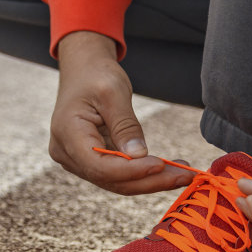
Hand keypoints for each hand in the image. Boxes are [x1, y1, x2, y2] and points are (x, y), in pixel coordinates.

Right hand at [47, 31, 195, 195]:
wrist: (83, 70)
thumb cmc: (96, 75)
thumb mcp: (113, 92)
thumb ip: (125, 125)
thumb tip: (139, 156)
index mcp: (67, 134)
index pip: (99, 166)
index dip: (131, 170)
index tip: (161, 164)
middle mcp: (67, 153)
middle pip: (110, 179)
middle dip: (148, 181)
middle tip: (185, 175)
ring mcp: (77, 159)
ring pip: (116, 181)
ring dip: (150, 181)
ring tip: (183, 174)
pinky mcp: (91, 161)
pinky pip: (118, 174)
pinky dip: (143, 174)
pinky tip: (168, 169)